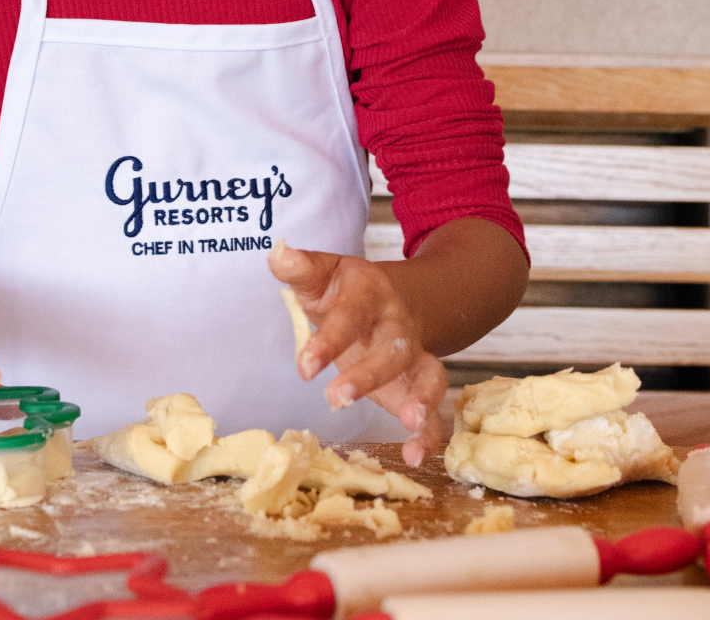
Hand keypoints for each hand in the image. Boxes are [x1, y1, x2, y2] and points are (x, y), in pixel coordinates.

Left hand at [268, 242, 445, 466]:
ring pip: (428, 376)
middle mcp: (398, 326)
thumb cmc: (347, 292)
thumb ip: (300, 268)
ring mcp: (414, 357)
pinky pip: (432, 409)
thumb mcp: (323, 273)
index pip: (350, 316)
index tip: (304, 366)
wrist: (397, 297)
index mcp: (370, 295)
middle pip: (392, 350)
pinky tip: (416, 456)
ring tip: (410, 423)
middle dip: (367, 375)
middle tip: (336, 398)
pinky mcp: (418, 386)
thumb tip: (277, 252)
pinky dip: (429, 434)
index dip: (329, 340)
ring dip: (422, 401)